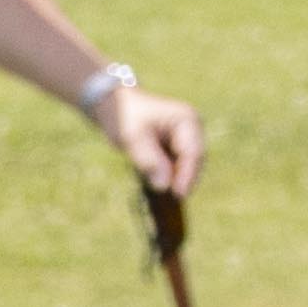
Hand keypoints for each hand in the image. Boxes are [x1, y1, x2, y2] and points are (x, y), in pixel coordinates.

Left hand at [100, 80, 208, 198]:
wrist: (113, 105)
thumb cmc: (123, 117)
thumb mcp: (132, 137)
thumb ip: (149, 160)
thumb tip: (164, 185)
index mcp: (187, 120)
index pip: (193, 152)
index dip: (187, 175)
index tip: (178, 194)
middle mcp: (191, 128)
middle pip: (195, 161)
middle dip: (184, 180)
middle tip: (172, 202)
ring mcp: (186, 136)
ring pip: (187, 165)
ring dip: (177, 181)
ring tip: (165, 200)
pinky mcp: (176, 145)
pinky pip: (177, 165)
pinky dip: (170, 177)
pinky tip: (160, 191)